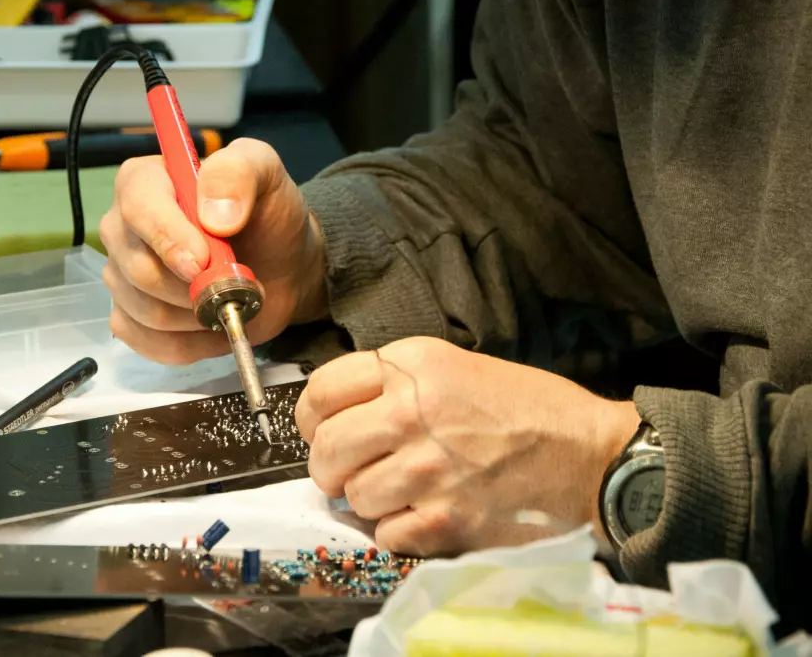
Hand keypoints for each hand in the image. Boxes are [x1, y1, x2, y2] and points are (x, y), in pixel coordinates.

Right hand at [98, 138, 326, 363]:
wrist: (280, 264)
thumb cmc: (266, 213)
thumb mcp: (264, 171)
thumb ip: (238, 173)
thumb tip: (214, 215)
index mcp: (143, 181)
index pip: (137, 209)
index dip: (168, 239)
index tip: (203, 262)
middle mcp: (121, 227)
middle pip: (138, 269)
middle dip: (194, 286)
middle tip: (236, 281)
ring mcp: (121, 275)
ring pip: (146, 311)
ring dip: (199, 315)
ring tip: (229, 298)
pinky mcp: (131, 316)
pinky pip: (147, 342)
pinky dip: (190, 343)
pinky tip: (213, 324)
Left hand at [294, 340, 641, 555]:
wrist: (589, 454)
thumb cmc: (525, 408)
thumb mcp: (455, 366)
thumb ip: (394, 383)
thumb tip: (338, 414)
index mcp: (412, 366)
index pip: (320, 391)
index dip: (310, 417)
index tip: (320, 429)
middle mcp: (411, 412)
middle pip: (325, 448)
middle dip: (329, 465)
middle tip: (351, 469)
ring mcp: (427, 469)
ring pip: (352, 496)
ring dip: (368, 500)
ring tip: (401, 491)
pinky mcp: (445, 519)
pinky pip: (386, 534)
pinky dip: (400, 531)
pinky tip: (426, 514)